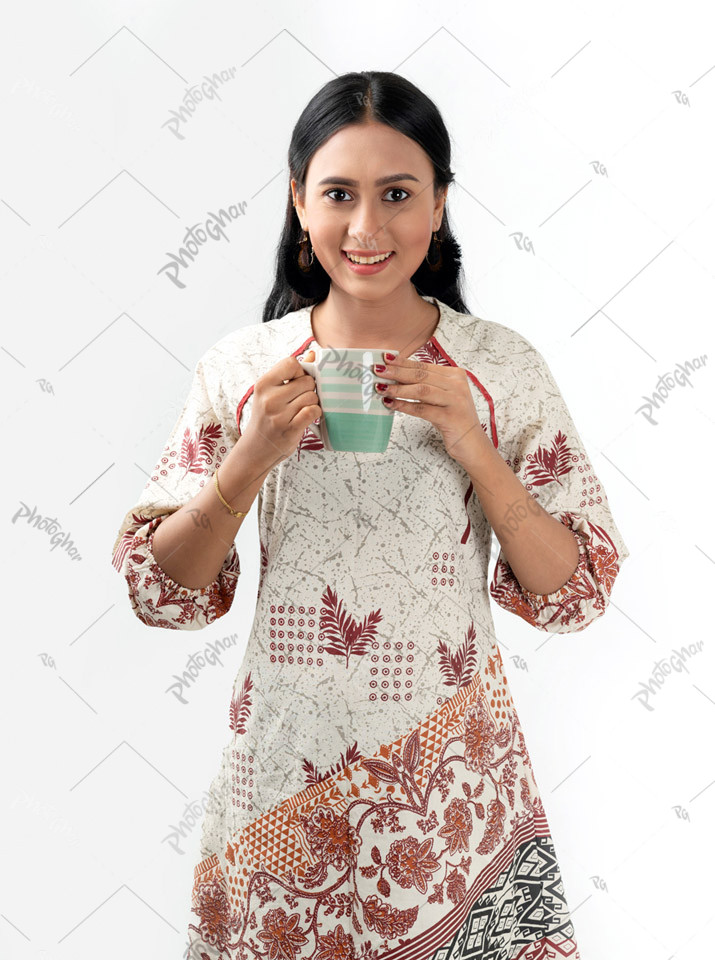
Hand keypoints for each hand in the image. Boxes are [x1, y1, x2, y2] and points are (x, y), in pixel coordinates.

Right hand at [240, 350, 319, 467]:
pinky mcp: (289, 430)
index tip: (297, 382)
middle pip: (306, 380)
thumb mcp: (271, 392)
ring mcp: (279, 415)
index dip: (300, 371)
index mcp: (263, 384)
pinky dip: (315, 413)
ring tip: (301, 409)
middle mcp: (269, 398)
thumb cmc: (266, 417)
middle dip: (309, 389)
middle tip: (299, 399)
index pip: (291, 362)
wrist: (255, 449)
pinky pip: (313, 411)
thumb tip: (312, 354)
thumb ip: (291, 373)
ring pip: (312, 396)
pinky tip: (308, 416)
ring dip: (312, 402)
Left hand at [374, 355, 489, 467]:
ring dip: (399, 389)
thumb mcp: (443, 398)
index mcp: (455, 375)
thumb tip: (397, 377)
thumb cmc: (454, 419)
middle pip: (422, 375)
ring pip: (422, 390)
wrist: (472, 443)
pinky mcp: (451, 417)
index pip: (424, 366)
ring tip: (381, 388)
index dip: (403, 362)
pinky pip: (423, 409)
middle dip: (397, 372)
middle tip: (378, 371)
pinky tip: (391, 405)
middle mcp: (457, 385)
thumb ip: (427, 386)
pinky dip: (405, 406)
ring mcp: (455, 400)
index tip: (385, 359)